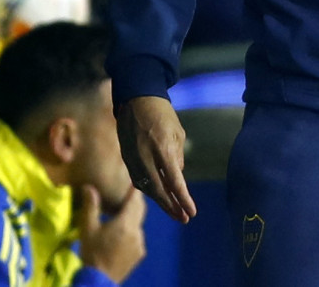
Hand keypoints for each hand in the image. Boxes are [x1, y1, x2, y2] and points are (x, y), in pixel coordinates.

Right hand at [78, 185, 146, 283]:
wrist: (99, 281)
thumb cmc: (92, 253)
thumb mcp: (88, 230)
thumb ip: (91, 207)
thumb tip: (89, 187)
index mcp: (125, 222)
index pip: (135, 200)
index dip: (135, 189)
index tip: (135, 180)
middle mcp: (137, 231)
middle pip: (140, 210)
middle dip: (135, 201)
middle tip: (130, 193)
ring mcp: (140, 243)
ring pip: (139, 224)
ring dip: (133, 217)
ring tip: (123, 214)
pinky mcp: (140, 253)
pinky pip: (138, 237)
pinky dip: (132, 232)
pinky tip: (122, 235)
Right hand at [115, 95, 197, 222]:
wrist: (136, 99)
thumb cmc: (162, 114)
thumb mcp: (177, 133)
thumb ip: (177, 158)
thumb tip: (176, 180)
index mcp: (163, 148)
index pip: (174, 181)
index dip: (183, 199)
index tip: (192, 212)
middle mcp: (146, 157)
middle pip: (159, 191)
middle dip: (172, 207)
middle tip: (184, 219)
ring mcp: (134, 159)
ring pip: (147, 188)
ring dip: (161, 202)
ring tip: (174, 211)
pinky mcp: (126, 158)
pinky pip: (138, 180)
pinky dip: (149, 190)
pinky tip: (159, 196)